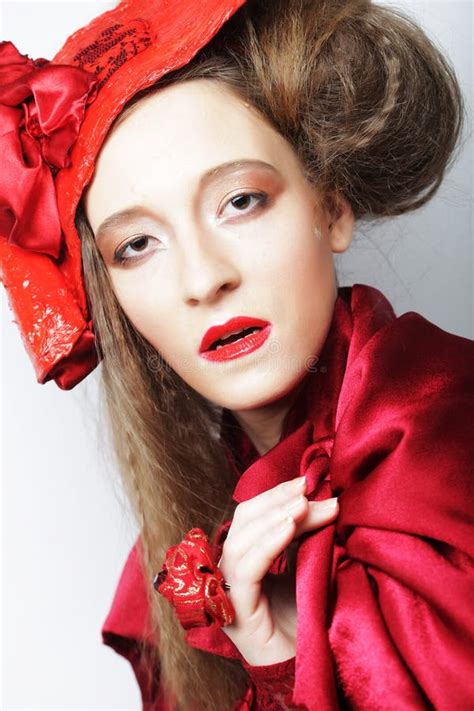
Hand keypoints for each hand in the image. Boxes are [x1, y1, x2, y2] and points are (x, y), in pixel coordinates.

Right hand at [218, 475, 338, 664]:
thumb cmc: (306, 620)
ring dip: (275, 516)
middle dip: (278, 499)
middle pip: (244, 521)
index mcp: (243, 559)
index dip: (276, 494)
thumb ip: (304, 537)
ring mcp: (228, 592)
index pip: (251, 515)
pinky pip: (248, 569)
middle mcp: (229, 572)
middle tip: (309, 487)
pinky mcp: (237, 612)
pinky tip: (291, 526)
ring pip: (242, 540)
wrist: (309, 667)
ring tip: (303, 503)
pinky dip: (269, 543)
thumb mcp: (305, 567)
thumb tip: (323, 499)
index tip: (307, 480)